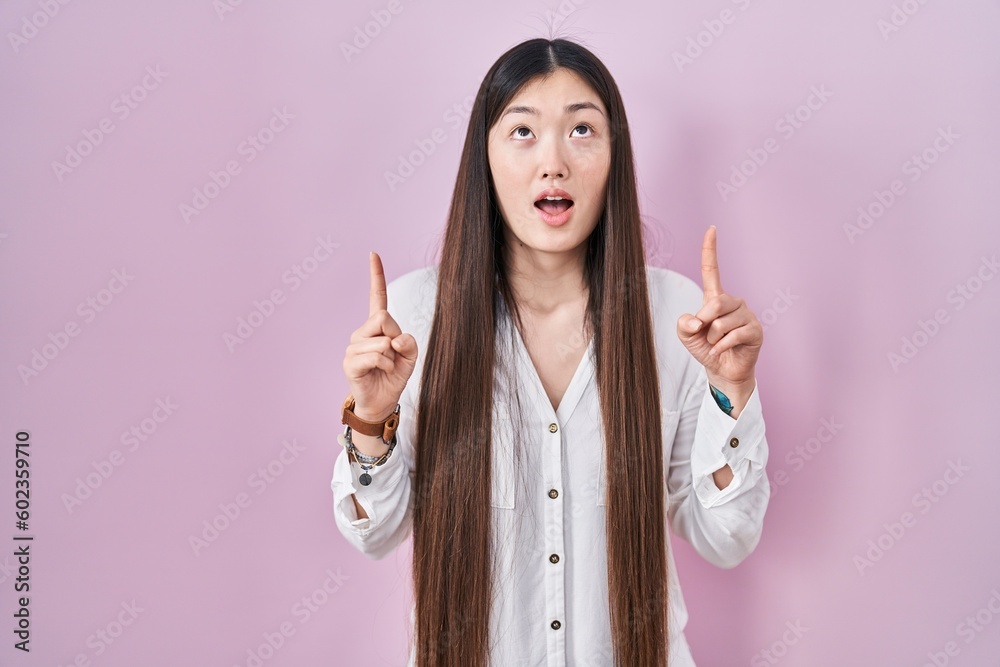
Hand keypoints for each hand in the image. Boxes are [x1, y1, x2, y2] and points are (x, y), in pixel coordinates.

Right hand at [342, 252, 418, 420]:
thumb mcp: (411, 356)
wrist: (382, 401)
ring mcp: (353, 345)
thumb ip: (409, 342)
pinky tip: (379, 371)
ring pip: (382, 340)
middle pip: (384, 317)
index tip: (373, 254)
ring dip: (392, 357)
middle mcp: (362, 331)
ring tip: (385, 367)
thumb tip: (394, 339)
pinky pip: (376, 355)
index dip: (376, 275)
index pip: (377, 297)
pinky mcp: (350, 361)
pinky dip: (386, 365)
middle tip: (393, 354)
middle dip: (395, 336)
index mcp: (377, 326)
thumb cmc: (395, 375)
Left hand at [676, 226, 761, 396]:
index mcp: (716, 298)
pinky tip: (723, 350)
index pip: (712, 270)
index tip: (711, 229)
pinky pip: (733, 335)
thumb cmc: (706, 348)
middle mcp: (734, 302)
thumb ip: (684, 324)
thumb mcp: (686, 335)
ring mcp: (747, 315)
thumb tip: (696, 320)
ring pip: (722, 322)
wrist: (722, 370)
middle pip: (715, 303)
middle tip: (705, 336)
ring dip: (713, 338)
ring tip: (717, 344)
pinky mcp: (755, 330)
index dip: (710, 250)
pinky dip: (721, 346)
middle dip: (704, 322)